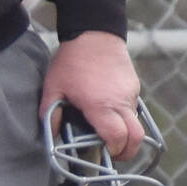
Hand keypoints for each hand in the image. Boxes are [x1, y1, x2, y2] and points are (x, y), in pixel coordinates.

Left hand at [42, 32, 142, 158]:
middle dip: (127, 151)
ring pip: (136, 122)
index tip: (104, 153)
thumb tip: (51, 134)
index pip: (118, 138)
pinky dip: (125, 116)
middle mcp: (121, 102)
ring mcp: (130, 93)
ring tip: (106, 130)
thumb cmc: (72, 60)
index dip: (113, 151)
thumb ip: (50, 113)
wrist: (95, 32)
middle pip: (136, 137)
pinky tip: (108, 110)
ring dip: (125, 132)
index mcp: (101, 105)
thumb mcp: (54, 87)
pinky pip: (133, 107)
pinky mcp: (134, 85)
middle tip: (113, 154)